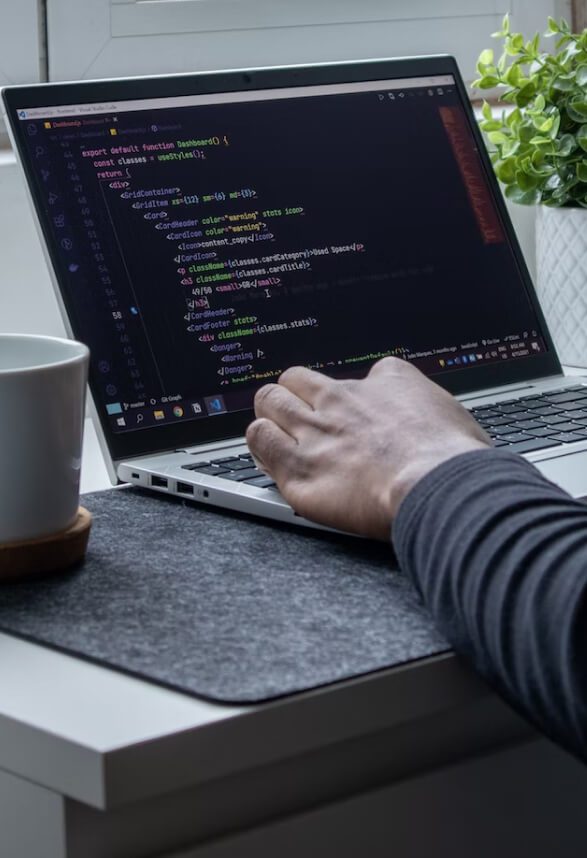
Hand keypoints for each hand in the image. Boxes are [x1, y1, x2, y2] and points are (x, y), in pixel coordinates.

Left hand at [246, 357, 490, 539]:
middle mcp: (343, 401)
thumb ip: (430, 412)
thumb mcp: (453, 415)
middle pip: (297, 379)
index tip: (353, 415)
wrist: (437, 485)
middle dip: (293, 394)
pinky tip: (269, 453)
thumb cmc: (454, 460)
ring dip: (271, 415)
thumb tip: (435, 424)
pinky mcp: (298, 467)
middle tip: (298, 416)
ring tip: (276, 431)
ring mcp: (316, 431)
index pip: (357, 377)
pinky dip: (261, 443)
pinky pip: (259, 439)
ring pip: (269, 401)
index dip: (352, 397)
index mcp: (386, 382)